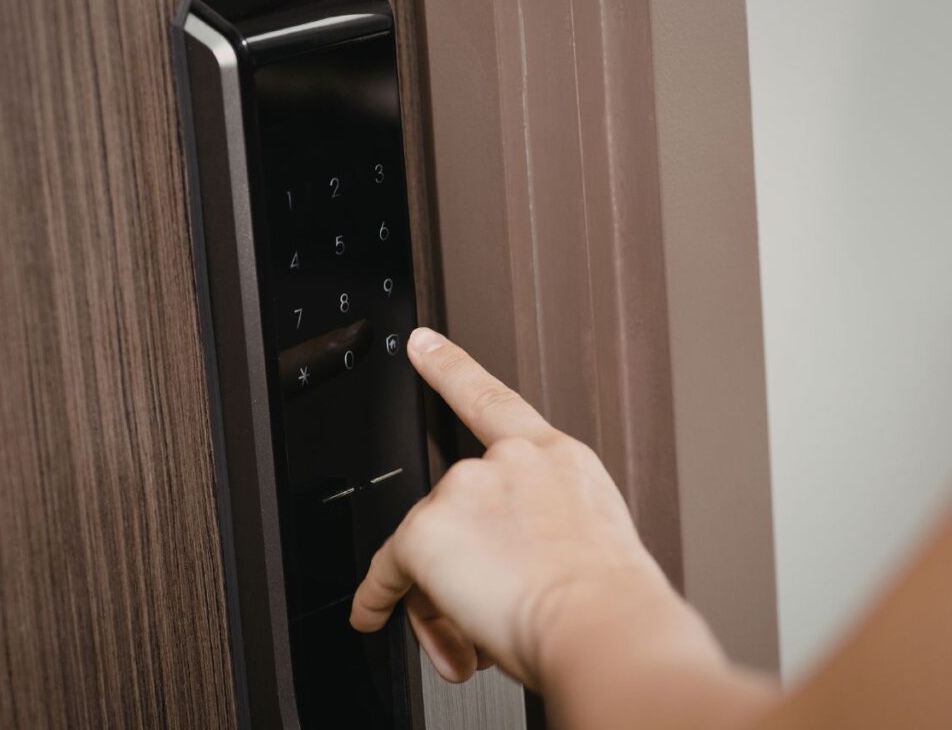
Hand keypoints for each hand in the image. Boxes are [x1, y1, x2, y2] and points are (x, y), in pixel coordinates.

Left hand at [349, 327, 666, 686]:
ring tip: (473, 639)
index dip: (451, 367)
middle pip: (455, 512)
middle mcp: (507, 463)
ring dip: (440, 598)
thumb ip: (539, 536)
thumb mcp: (588, 546)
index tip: (421, 343)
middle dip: (461, 566)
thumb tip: (502, 576)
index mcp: (555, 459)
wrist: (602, 626)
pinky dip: (376, 598)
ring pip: (427, 550)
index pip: (493, 401)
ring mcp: (465, 489)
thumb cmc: (609, 603)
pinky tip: (372, 613)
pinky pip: (386, 570)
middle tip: (481, 616)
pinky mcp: (427, 529)